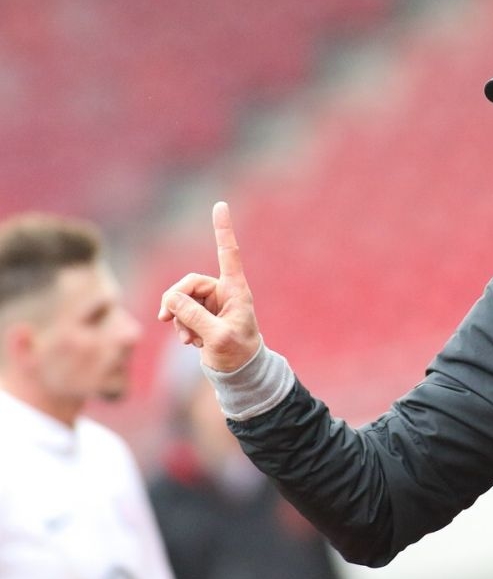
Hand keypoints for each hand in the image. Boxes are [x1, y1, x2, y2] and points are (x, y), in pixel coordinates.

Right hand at [158, 201, 261, 371]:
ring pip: (182, 300)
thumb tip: (172, 299)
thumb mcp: (217, 337)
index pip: (228, 254)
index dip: (223, 230)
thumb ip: (194, 317)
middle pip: (189, 284)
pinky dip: (181, 327)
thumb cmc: (237, 354)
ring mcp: (212, 304)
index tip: (220, 204)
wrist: (240, 373)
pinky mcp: (202, 316)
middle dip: (176, 301)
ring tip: (189, 340)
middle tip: (165, 319)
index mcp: (236, 291)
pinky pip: (182, 313)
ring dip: (179, 320)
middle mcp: (224, 292)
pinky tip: (191, 343)